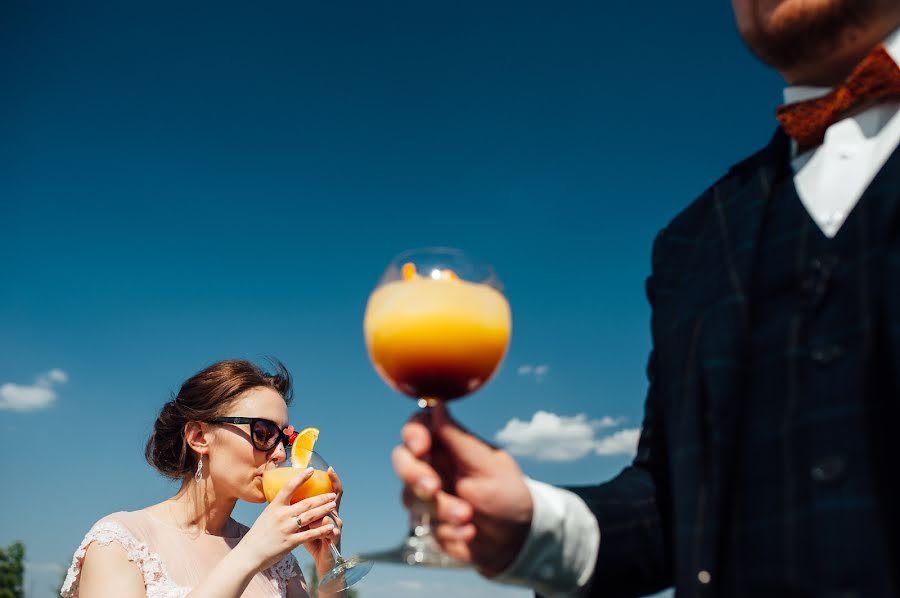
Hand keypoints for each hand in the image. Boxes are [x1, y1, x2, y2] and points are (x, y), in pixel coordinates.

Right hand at [238, 468, 337, 572]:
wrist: (249, 554)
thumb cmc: (258, 535)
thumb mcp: (266, 516)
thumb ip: (278, 508)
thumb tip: (286, 500)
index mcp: (274, 507)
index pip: (289, 487)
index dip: (300, 477)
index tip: (311, 470)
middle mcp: (281, 515)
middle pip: (306, 503)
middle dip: (321, 498)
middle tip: (332, 494)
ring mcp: (286, 528)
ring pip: (310, 516)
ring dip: (324, 509)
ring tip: (333, 505)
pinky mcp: (290, 542)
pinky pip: (309, 534)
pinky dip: (321, 530)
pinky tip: (330, 526)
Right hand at [392, 403, 532, 576]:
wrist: (515, 540)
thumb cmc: (507, 494)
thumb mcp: (489, 466)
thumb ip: (459, 440)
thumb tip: (438, 405)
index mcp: (448, 446)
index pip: (418, 428)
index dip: (413, 434)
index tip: (421, 447)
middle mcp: (433, 467)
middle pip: (402, 460)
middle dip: (414, 475)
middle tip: (433, 488)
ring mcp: (427, 495)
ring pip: (410, 497)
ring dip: (440, 509)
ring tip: (467, 517)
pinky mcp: (427, 522)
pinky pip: (423, 526)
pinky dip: (447, 530)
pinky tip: (469, 532)